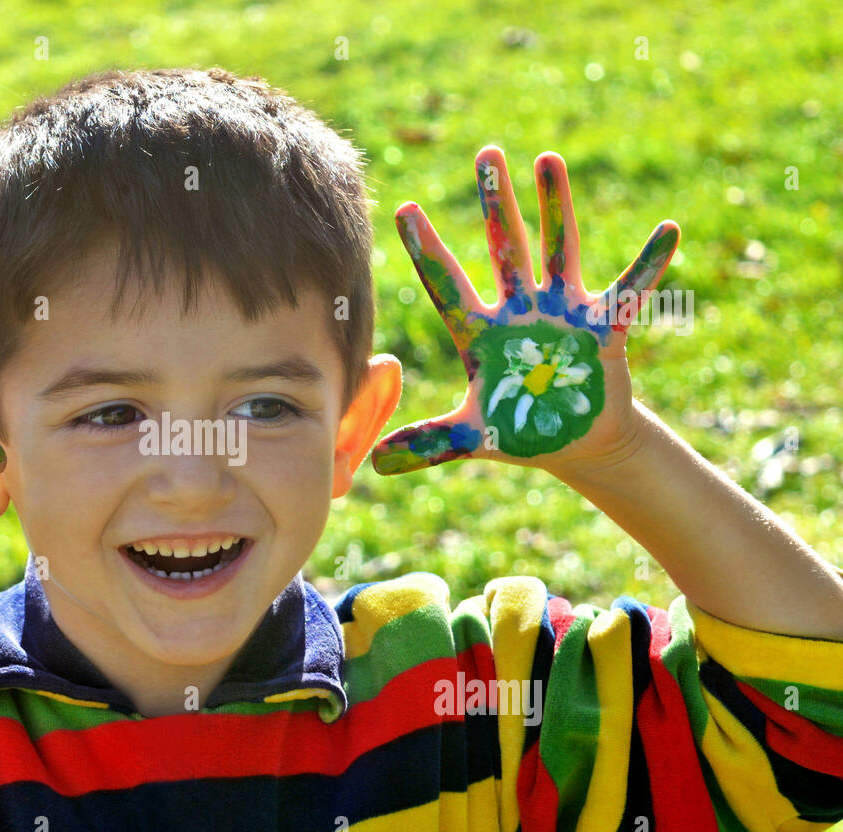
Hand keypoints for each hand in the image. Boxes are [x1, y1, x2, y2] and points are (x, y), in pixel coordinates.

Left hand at [370, 145, 678, 475]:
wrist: (576, 441)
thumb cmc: (521, 432)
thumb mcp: (474, 438)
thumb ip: (429, 443)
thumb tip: (375, 466)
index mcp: (482, 333)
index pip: (447, 284)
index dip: (427, 250)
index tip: (403, 208)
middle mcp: (520, 310)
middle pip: (506, 247)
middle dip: (497, 202)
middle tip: (487, 153)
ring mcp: (562, 311)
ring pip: (558, 248)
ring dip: (556, 205)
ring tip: (548, 158)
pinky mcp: (604, 326)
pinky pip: (631, 289)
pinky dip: (649, 263)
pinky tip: (668, 231)